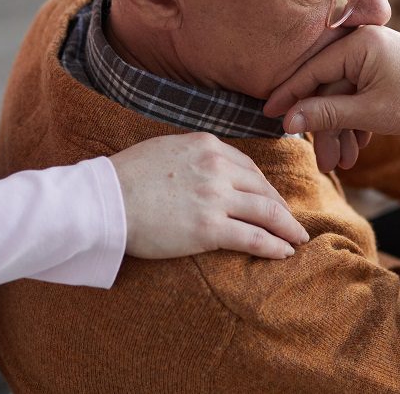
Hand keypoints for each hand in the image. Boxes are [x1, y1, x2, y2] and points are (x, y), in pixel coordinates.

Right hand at [108, 132, 308, 259]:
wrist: (102, 201)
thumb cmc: (125, 178)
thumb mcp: (166, 149)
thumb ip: (194, 156)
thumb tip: (210, 167)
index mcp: (207, 146)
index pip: (248, 167)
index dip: (265, 187)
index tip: (273, 200)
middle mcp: (217, 167)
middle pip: (262, 188)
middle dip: (281, 207)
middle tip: (292, 221)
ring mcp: (215, 197)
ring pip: (266, 212)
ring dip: (287, 227)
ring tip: (298, 238)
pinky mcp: (209, 229)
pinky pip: (254, 238)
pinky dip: (274, 245)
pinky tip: (284, 252)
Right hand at [264, 25, 399, 171]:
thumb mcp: (370, 112)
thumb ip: (327, 114)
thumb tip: (287, 120)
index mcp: (359, 44)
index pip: (312, 70)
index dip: (289, 95)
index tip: (268, 115)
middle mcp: (365, 44)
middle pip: (329, 90)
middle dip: (325, 130)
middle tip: (322, 164)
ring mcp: (376, 58)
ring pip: (344, 98)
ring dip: (341, 132)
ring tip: (343, 164)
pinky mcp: (385, 72)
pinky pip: (360, 97)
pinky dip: (357, 123)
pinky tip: (358, 148)